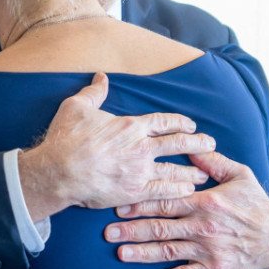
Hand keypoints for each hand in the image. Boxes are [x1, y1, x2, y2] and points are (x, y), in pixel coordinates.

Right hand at [19, 72, 216, 221]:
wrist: (58, 170)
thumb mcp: (77, 106)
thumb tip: (101, 77)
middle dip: (197, 143)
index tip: (190, 124)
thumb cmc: (66, 138)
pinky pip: (163, 191)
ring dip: (192, 170)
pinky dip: (178, 190)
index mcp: (130, 126)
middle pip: (178, 143)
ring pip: (175, 169)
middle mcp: (141, 147)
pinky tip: (188, 191)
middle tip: (210, 143)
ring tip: (204, 172)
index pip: (163, 122)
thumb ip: (94, 92)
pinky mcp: (134, 192)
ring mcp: (140, 171)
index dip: (179, 122)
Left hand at [104, 150, 268, 268]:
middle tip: (108, 231)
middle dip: (132, 229)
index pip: (167, 201)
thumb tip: (192, 146)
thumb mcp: (239, 175)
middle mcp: (203, 226)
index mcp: (206, 202)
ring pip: (169, 250)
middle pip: (161, 226)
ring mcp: (208, 250)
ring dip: (143, 253)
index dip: (141, 203)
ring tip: (120, 252)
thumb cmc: (255, 204)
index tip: (118, 205)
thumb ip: (213, 162)